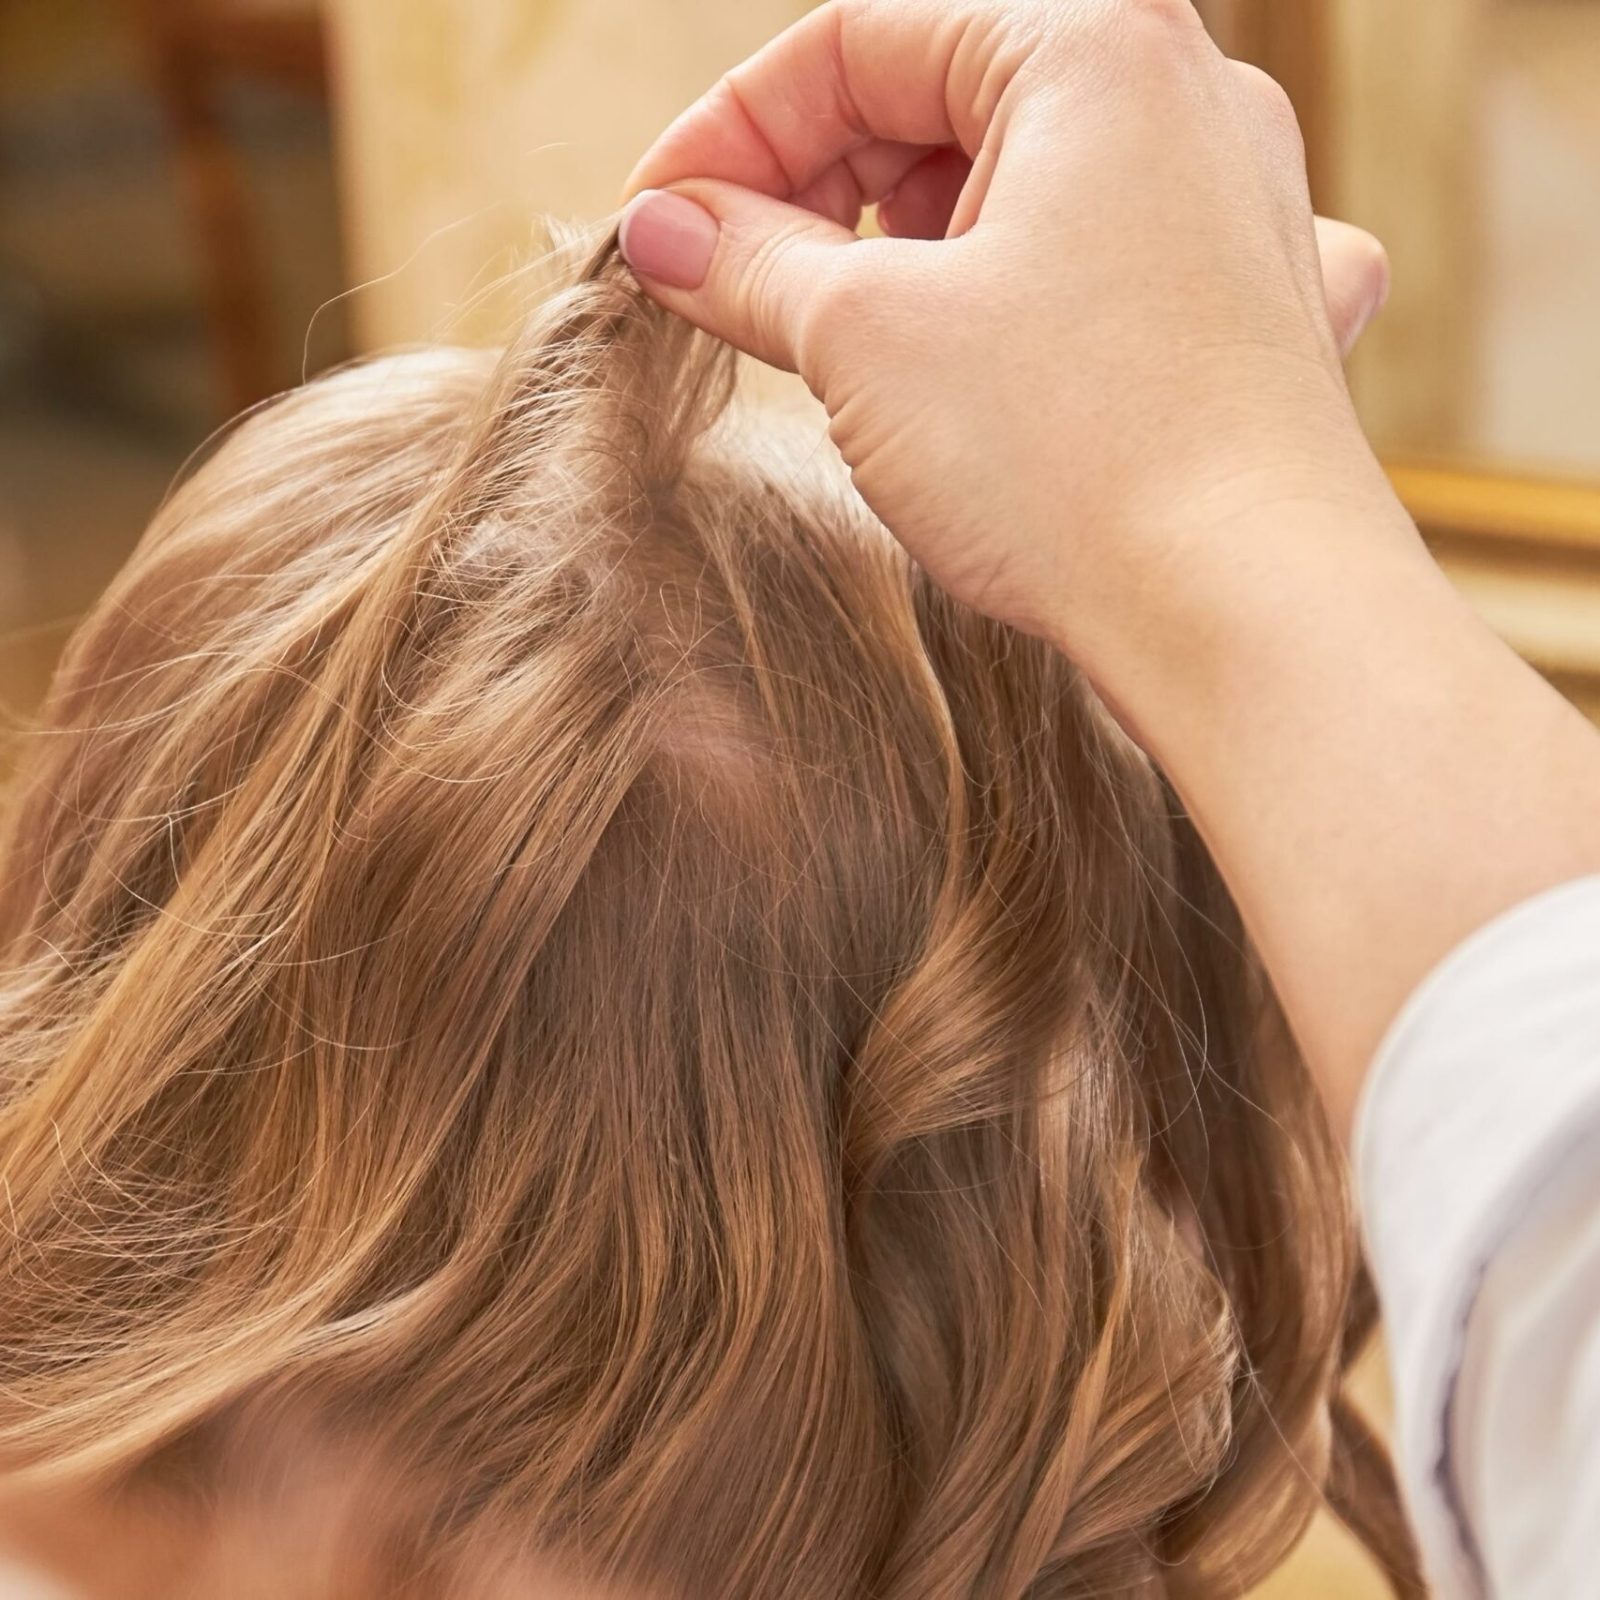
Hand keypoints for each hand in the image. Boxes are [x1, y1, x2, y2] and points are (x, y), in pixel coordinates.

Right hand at [619, 0, 1393, 693]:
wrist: (1253, 618)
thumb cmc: (1079, 457)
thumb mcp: (865, 339)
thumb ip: (746, 262)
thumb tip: (663, 233)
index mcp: (1092, 44)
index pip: (856, 40)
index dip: (730, 133)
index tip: (660, 227)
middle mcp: (1186, 102)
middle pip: (942, 105)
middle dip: (816, 199)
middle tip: (733, 294)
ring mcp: (1234, 212)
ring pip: (1020, 194)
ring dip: (911, 260)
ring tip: (855, 355)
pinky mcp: (1250, 321)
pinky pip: (1108, 276)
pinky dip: (1026, 309)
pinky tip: (1004, 361)